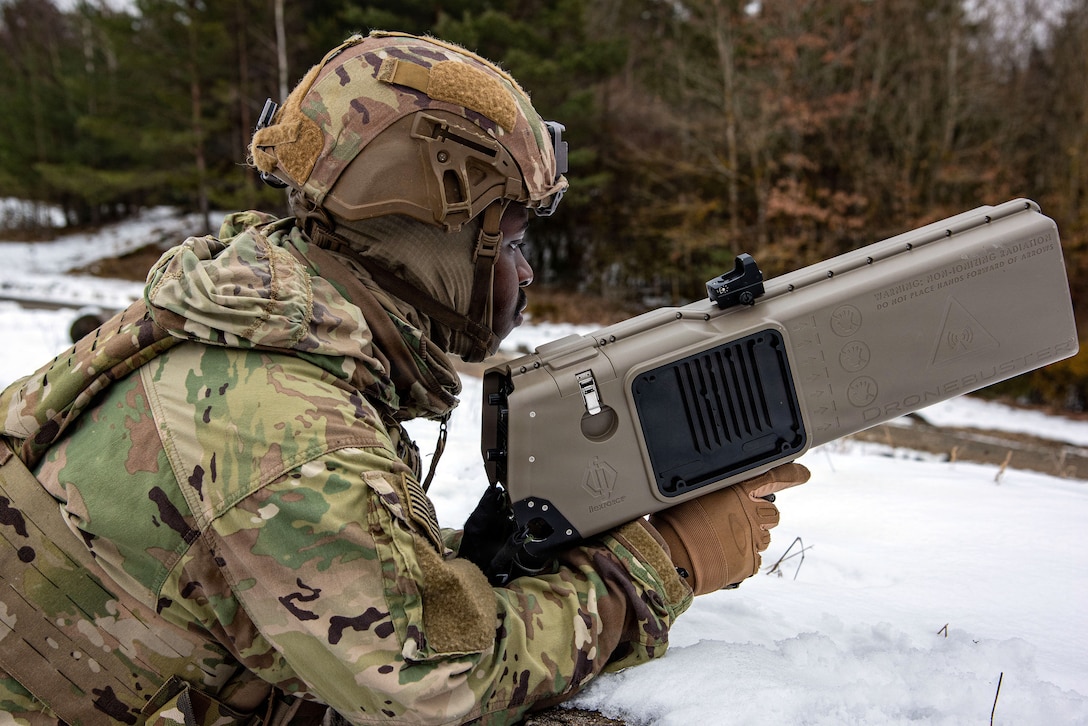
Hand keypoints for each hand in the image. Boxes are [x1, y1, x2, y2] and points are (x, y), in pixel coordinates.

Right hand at [648, 462, 809, 594]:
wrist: (671, 557)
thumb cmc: (674, 522)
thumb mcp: (692, 494)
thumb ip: (714, 491)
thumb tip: (717, 491)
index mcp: (739, 491)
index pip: (775, 478)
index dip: (792, 475)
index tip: (804, 474)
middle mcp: (751, 515)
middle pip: (772, 514)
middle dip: (761, 516)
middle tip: (736, 520)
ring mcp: (752, 541)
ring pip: (763, 538)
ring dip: (750, 538)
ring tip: (721, 541)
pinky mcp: (749, 565)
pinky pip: (753, 560)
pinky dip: (741, 559)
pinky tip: (721, 557)